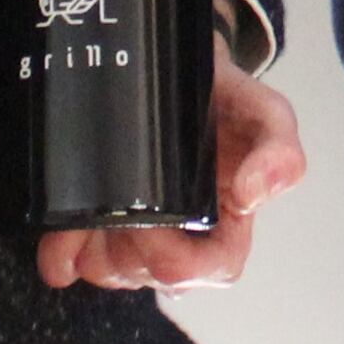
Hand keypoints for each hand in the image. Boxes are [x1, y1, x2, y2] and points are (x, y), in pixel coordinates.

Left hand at [39, 47, 306, 290]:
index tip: (158, 218)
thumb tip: (253, 194)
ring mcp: (141, 239)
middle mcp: (185, 241)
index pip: (209, 270)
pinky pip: (75, 260)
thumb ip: (280, 151)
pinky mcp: (102, 229)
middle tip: (117, 200)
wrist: (178, 69)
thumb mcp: (266, 113)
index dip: (177, 256)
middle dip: (128, 244)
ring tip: (95, 203)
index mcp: (227, 227)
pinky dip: (64, 252)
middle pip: (150, 274)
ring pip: (111, 271)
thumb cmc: (226, 101)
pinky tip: (63, 236)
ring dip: (95, 244)